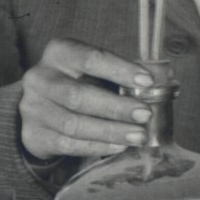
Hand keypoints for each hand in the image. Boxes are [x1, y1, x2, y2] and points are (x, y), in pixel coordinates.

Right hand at [18, 39, 166, 164]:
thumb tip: (166, 78)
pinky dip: (96, 147)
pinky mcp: (34, 134)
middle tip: (146, 115)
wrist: (43, 107)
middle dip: (116, 108)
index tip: (147, 81)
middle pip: (78, 96)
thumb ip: (126, 73)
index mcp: (60, 53)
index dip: (119, 70)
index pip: (90, 58)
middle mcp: (40, 78)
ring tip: (139, 136)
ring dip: (110, 131)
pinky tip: (118, 147)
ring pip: (73, 124)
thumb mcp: (99, 70)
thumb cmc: (81, 82)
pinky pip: (67, 144)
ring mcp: (33, 108)